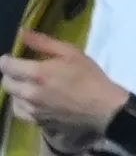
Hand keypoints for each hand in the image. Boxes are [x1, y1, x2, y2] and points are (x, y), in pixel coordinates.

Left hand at [0, 29, 127, 134]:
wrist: (105, 108)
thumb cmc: (90, 78)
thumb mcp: (71, 53)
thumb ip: (44, 42)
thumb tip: (22, 32)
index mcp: (37, 73)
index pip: (6, 65)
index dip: (7, 59)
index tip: (14, 58)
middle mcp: (30, 93)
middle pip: (6, 82)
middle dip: (11, 75)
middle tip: (23, 71)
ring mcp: (34, 110)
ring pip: (13, 98)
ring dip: (17, 91)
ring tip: (29, 87)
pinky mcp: (40, 122)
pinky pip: (20, 113)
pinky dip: (22, 105)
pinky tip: (31, 102)